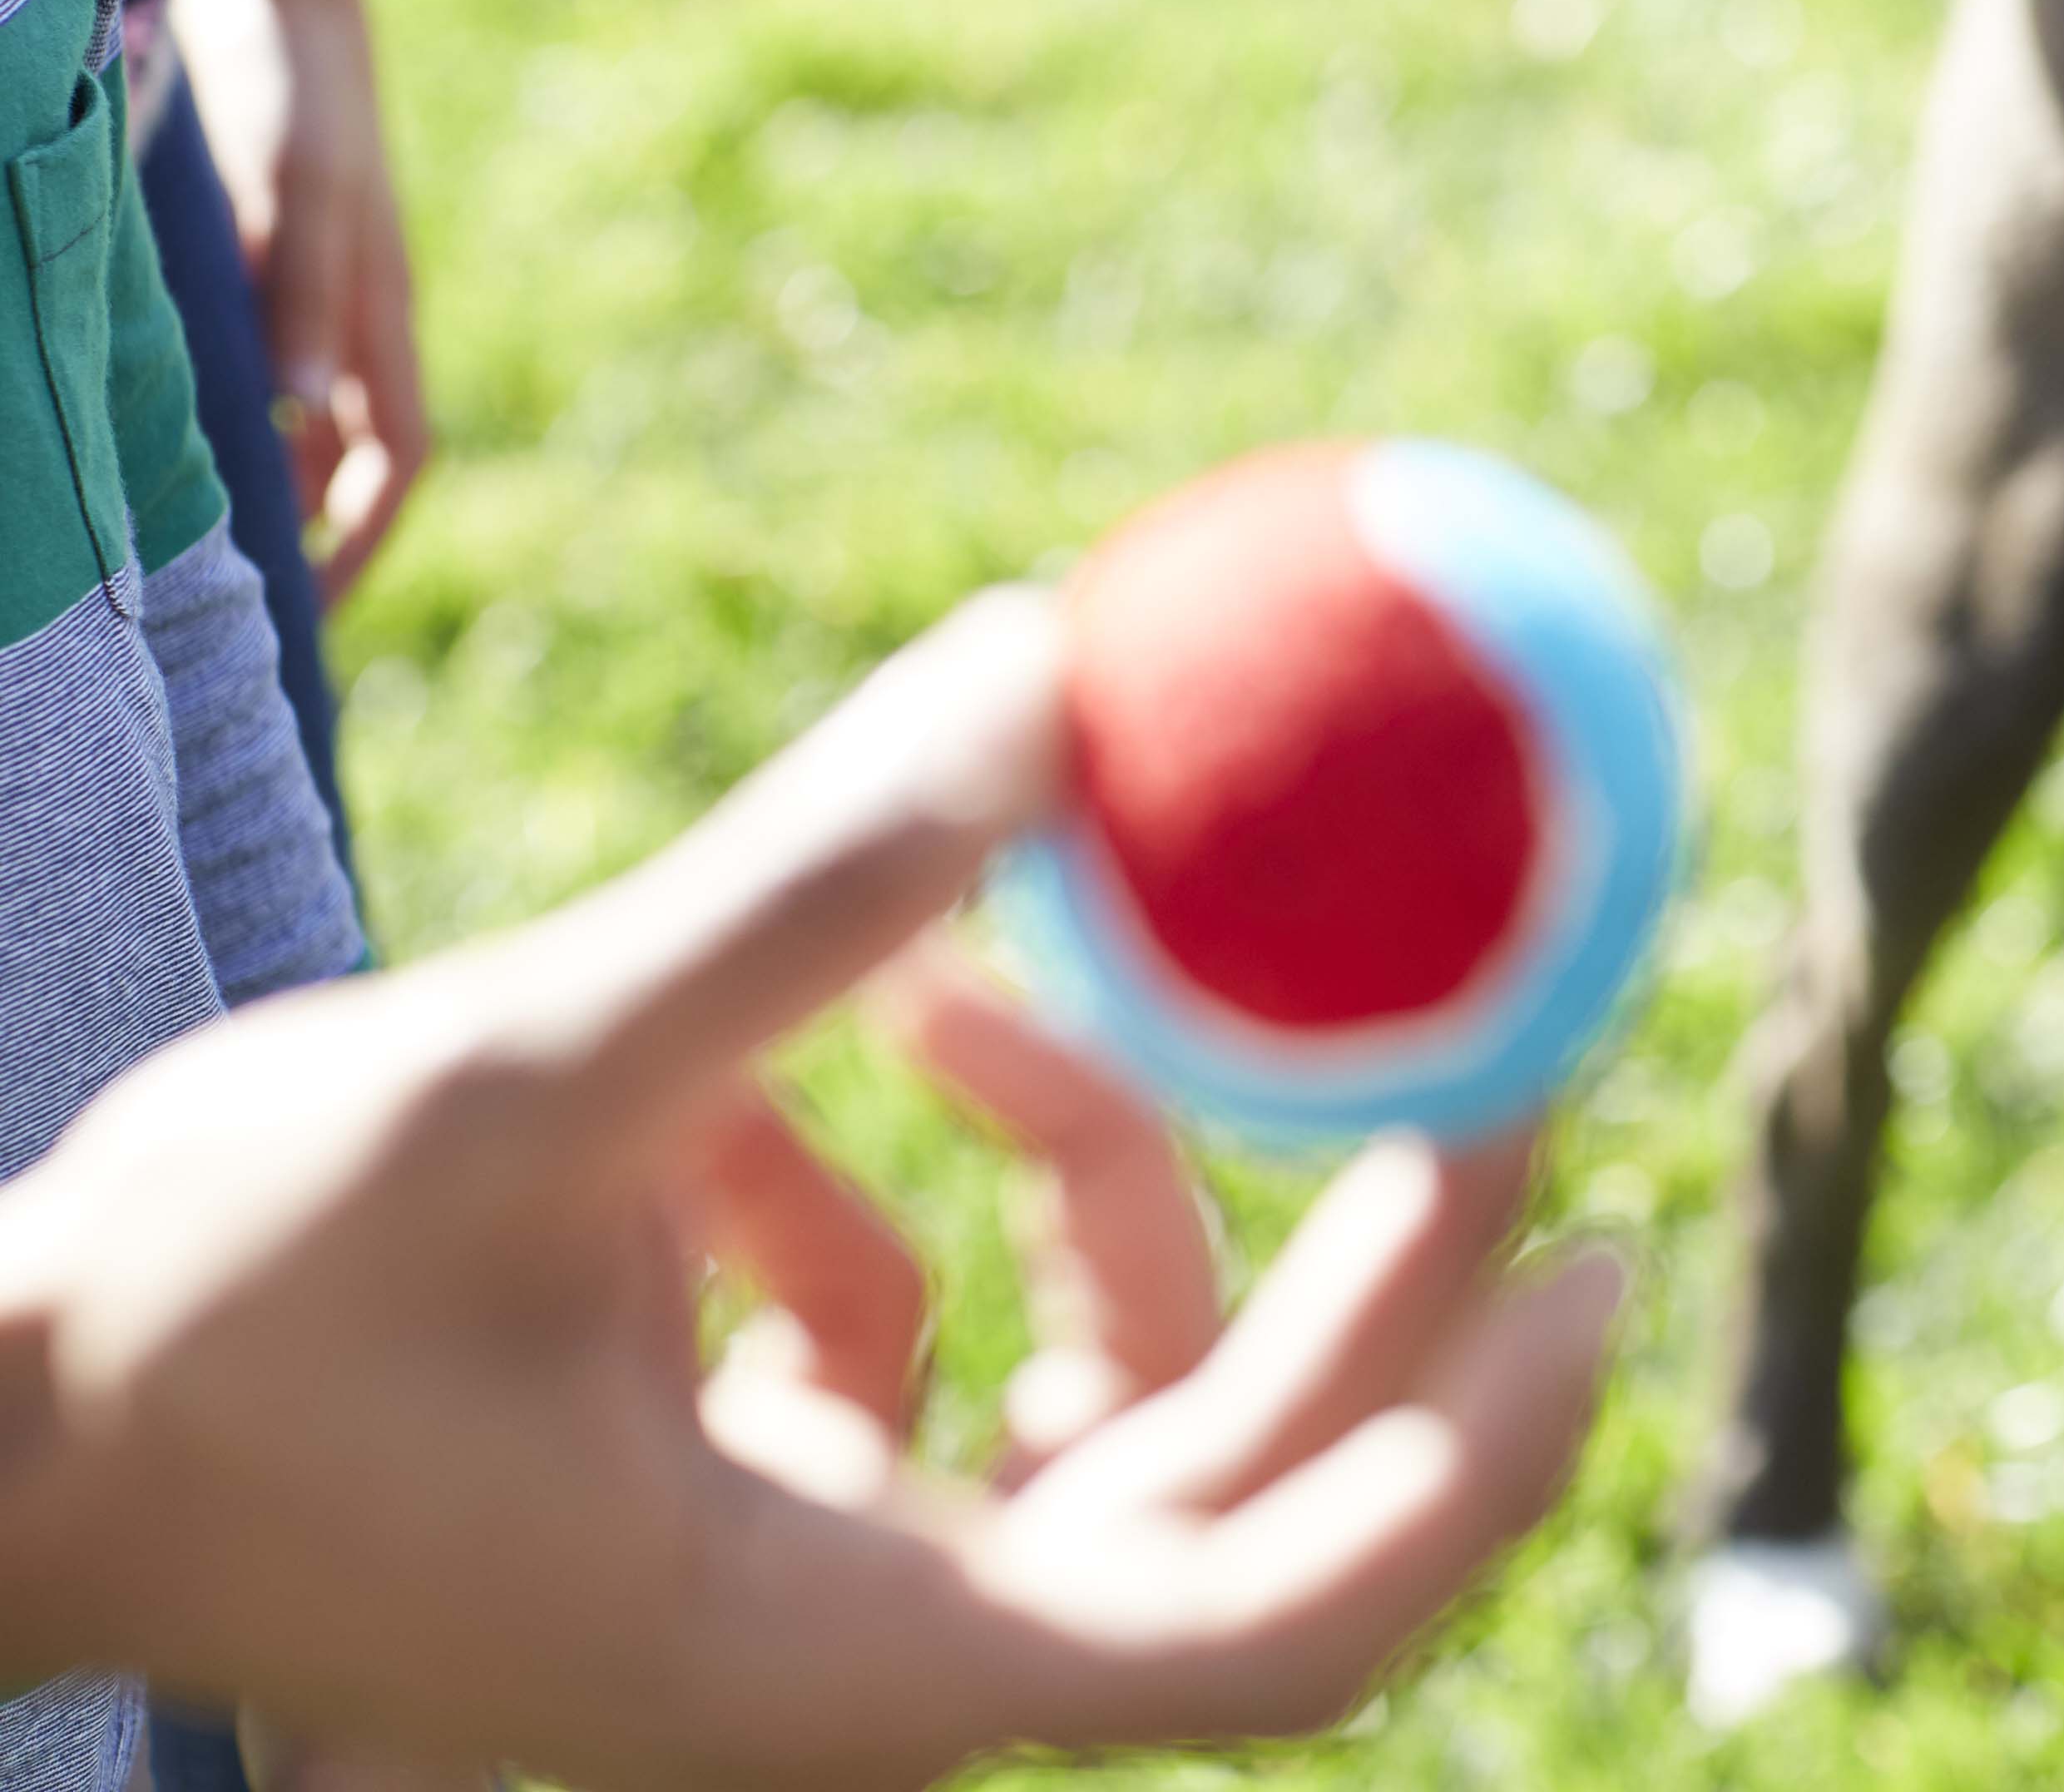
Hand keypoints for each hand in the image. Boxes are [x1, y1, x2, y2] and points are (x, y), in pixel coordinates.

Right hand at [0, 593, 1620, 1789]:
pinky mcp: (726, 1500)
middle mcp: (855, 1656)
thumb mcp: (513, 1086)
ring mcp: (797, 1586)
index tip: (1605, 1246)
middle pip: (1241, 1471)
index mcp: (841, 1662)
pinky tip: (777, 1061)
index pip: (1276, 1621)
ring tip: (954, 967)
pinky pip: (919, 1353)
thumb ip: (797, 902)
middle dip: (1372, 1238)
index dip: (1471, 1452)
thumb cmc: (189, 1320)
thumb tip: (1054, 671)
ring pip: (1093, 1385)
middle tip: (1463, 997)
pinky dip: (909, 1191)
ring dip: (1087, 1158)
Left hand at [178, 0, 429, 601]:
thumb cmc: (294, 89)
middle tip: (239, 603)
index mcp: (378, 311)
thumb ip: (303, 303)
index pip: (394, 461)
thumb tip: (303, 423)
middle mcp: (353, 312)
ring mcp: (313, 282)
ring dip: (259, 477)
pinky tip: (158, 422)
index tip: (311, 616)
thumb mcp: (298, 197)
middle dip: (309, 535)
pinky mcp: (268, 252)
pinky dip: (222, 406)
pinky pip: (257, 358)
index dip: (360, 544)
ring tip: (186, 537)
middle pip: (347, 454)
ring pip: (296, 412)